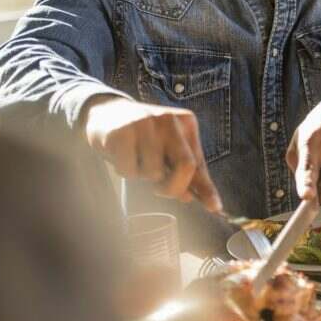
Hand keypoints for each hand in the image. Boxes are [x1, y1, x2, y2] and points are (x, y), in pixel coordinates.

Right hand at [83, 96, 221, 211]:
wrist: (105, 112)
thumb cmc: (142, 135)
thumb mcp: (168, 147)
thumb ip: (182, 171)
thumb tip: (191, 197)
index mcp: (186, 123)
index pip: (199, 162)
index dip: (206, 188)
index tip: (214, 207)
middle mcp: (169, 120)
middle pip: (185, 166)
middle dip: (174, 188)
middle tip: (160, 190)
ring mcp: (144, 124)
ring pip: (153, 172)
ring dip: (143, 176)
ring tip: (136, 160)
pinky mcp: (121, 133)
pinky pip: (129, 170)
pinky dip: (125, 171)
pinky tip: (121, 156)